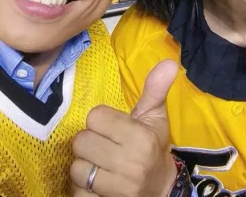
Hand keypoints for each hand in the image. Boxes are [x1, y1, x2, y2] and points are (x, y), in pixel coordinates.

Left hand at [70, 60, 178, 196]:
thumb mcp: (155, 119)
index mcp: (141, 138)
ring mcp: (118, 189)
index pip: (94, 117)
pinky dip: (82, 191)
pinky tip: (97, 187)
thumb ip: (155, 89)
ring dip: (84, 168)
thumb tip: (169, 62)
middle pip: (81, 142)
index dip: (101, 122)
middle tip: (104, 148)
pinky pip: (77, 194)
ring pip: (76, 169)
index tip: (113, 130)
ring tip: (100, 167)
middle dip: (90, 144)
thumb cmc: (153, 148)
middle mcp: (130, 164)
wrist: (161, 191)